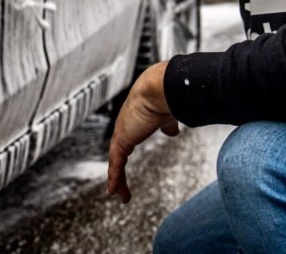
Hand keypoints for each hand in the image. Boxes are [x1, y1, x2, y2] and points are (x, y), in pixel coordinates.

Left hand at [107, 61, 178, 202]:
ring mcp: (121, 134)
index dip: (124, 154)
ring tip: (119, 196)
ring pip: (116, 162)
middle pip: (118, 154)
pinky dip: (114, 178)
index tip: (124, 164)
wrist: (159, 89)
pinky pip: (116, 164)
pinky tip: (113, 191)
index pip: (126, 141)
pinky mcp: (121, 140)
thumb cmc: (166, 97)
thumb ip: (168, 124)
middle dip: (118, 170)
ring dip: (117, 179)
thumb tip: (172, 132)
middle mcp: (125, 127)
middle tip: (119, 186)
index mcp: (134, 120)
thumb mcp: (168, 115)